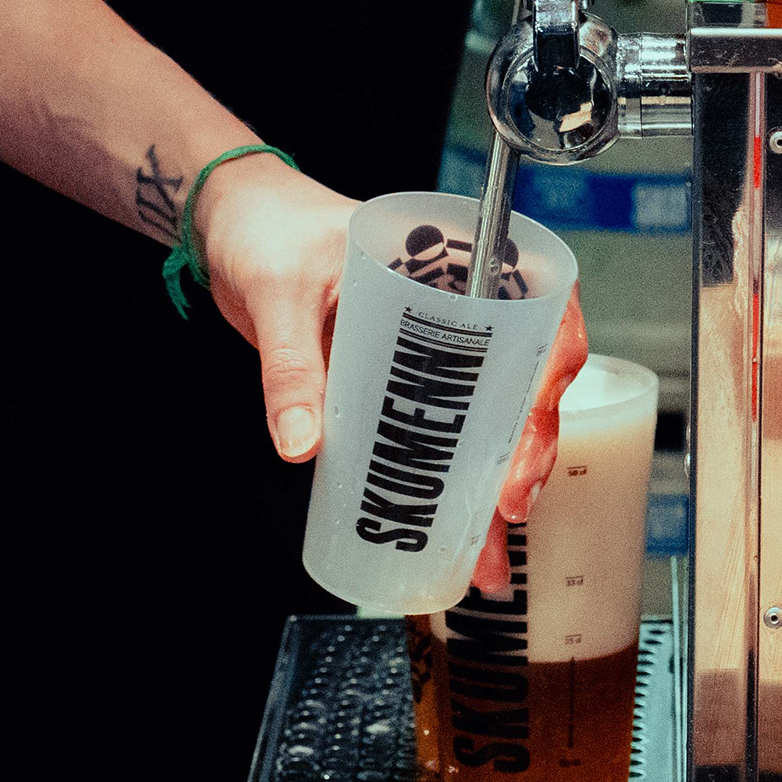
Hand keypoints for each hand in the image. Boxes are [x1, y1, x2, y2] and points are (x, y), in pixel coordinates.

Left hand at [190, 154, 591, 600]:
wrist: (230, 227)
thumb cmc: (267, 229)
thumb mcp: (279, 293)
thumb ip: (291, 367)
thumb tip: (303, 443)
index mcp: (452, 258)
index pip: (539, 302)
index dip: (551, 368)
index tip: (529, 430)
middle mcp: (457, 303)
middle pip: (526, 374)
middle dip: (528, 447)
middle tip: (507, 507)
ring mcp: (433, 349)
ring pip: (492, 416)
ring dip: (496, 485)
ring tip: (486, 554)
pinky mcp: (401, 386)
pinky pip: (439, 436)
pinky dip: (450, 489)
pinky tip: (455, 538)